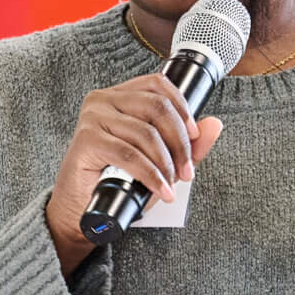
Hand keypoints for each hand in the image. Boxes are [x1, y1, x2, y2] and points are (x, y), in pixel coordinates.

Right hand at [46, 72, 223, 272]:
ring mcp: (92, 118)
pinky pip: (129, 155)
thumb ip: (188, 143)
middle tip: (187, 170)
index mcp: (119, 96)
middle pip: (156, 107)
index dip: (182, 107)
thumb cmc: (115, 180)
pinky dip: (151, 175)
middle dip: (179, 142)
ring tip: (172, 184)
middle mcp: (103, 100)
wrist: (80, 209)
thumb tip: (214, 124)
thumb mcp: (160, 160)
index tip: (194, 136)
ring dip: (166, 163)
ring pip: (145, 133)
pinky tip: (160, 190)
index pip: (157, 84)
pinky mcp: (86, 140)